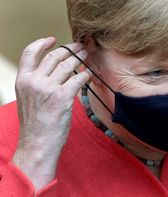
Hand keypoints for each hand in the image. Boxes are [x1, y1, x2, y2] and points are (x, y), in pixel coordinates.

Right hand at [12, 37, 90, 189]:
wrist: (37, 144)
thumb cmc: (35, 124)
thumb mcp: (27, 99)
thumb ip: (35, 83)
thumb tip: (51, 72)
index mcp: (22, 80)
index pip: (30, 53)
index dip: (42, 43)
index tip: (53, 40)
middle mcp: (34, 81)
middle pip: (54, 57)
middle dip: (69, 50)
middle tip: (79, 47)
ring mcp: (48, 89)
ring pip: (68, 66)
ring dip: (80, 58)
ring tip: (86, 55)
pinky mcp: (62, 97)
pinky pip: (78, 79)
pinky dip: (85, 75)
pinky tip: (89, 74)